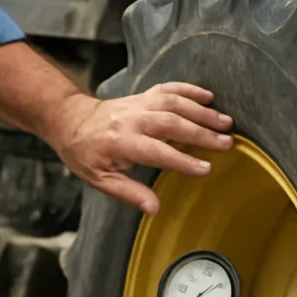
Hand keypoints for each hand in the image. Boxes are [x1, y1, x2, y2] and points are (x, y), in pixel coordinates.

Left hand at [45, 82, 234, 213]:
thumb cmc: (85, 153)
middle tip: (227, 142)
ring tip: (225, 122)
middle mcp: (132, 119)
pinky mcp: (142, 95)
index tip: (206, 169)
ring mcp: (138, 104)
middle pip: (171, 123)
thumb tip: (154, 208)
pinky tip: (208, 96)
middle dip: (201, 132)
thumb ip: (129, 193)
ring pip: (174, 103)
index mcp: (121, 142)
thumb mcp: (100, 179)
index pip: (157, 152)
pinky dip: (189, 90)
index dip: (182, 160)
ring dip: (202, 111)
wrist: (70, 120)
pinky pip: (168, 88)